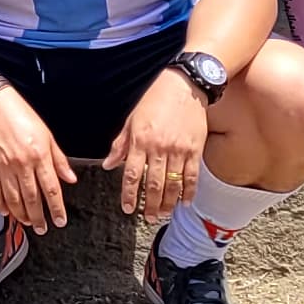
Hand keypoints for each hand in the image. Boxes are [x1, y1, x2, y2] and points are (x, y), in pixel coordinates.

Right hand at [0, 85, 72, 231]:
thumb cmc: (21, 115)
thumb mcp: (47, 135)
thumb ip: (59, 159)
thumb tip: (70, 178)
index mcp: (39, 155)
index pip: (51, 189)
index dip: (56, 208)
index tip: (60, 220)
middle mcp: (22, 164)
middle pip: (32, 198)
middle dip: (38, 217)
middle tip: (42, 228)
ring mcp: (4, 167)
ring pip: (13, 198)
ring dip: (21, 214)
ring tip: (27, 223)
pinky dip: (0, 204)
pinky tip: (6, 212)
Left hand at [108, 70, 208, 221]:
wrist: (184, 85)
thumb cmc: (155, 100)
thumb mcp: (131, 120)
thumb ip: (120, 145)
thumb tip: (108, 165)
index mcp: (140, 141)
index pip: (132, 174)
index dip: (130, 194)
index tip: (128, 208)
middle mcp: (159, 147)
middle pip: (154, 184)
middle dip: (150, 205)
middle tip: (148, 218)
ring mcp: (179, 149)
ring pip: (174, 183)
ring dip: (169, 203)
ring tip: (164, 214)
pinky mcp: (195, 148)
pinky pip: (192, 175)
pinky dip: (189, 191)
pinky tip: (185, 202)